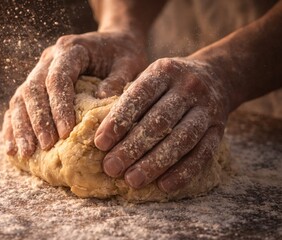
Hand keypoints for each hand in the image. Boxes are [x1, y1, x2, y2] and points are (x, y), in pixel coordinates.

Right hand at [3, 31, 147, 156]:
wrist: (113, 42)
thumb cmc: (122, 54)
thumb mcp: (129, 64)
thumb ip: (117, 80)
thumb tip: (101, 99)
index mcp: (71, 49)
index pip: (57, 78)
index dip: (59, 106)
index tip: (65, 133)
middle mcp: (49, 58)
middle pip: (33, 89)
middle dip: (38, 120)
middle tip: (46, 146)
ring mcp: (38, 70)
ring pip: (20, 98)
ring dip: (21, 126)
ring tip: (25, 152)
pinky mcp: (35, 84)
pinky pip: (18, 105)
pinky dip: (13, 127)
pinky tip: (12, 148)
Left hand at [94, 57, 230, 192]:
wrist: (217, 76)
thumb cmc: (168, 83)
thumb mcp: (150, 77)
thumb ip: (128, 98)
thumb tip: (96, 128)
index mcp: (164, 71)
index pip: (138, 97)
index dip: (118, 122)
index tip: (99, 144)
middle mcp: (188, 87)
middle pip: (159, 122)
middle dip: (132, 148)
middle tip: (111, 168)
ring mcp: (207, 109)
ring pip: (181, 139)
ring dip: (155, 163)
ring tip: (132, 180)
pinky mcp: (220, 129)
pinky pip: (203, 153)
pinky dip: (183, 172)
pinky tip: (164, 186)